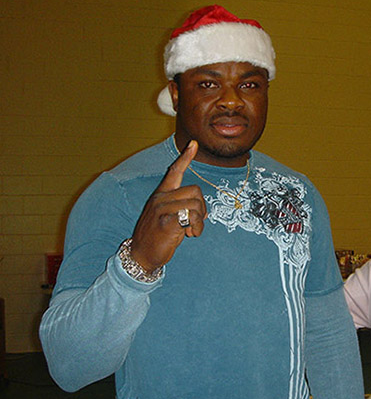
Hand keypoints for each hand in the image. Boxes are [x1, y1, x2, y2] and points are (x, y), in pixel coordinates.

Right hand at [129, 140, 206, 270]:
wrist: (142, 254)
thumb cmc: (158, 236)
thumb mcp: (169, 217)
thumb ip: (183, 208)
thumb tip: (202, 211)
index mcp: (162, 194)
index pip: (174, 171)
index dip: (185, 157)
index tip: (194, 143)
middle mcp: (161, 198)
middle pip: (196, 191)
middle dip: (201, 208)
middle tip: (194, 222)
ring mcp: (162, 209)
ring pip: (196, 205)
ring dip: (199, 222)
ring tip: (189, 231)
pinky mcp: (167, 222)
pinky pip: (192, 218)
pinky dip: (196, 229)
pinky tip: (188, 235)